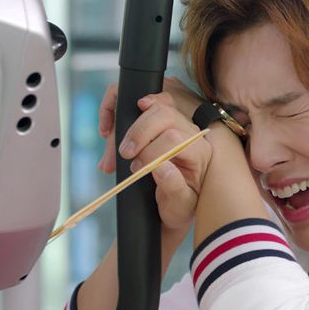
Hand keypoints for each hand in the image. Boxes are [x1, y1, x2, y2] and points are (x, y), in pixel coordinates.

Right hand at [97, 80, 210, 235]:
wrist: (176, 203)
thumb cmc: (180, 205)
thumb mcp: (180, 205)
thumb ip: (174, 187)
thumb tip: (160, 167)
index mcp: (200, 152)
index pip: (175, 137)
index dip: (151, 150)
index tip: (136, 167)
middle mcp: (191, 133)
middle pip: (164, 114)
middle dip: (138, 132)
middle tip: (123, 154)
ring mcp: (177, 123)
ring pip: (152, 107)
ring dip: (126, 125)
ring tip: (114, 152)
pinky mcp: (160, 121)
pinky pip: (142, 104)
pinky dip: (120, 109)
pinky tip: (108, 128)